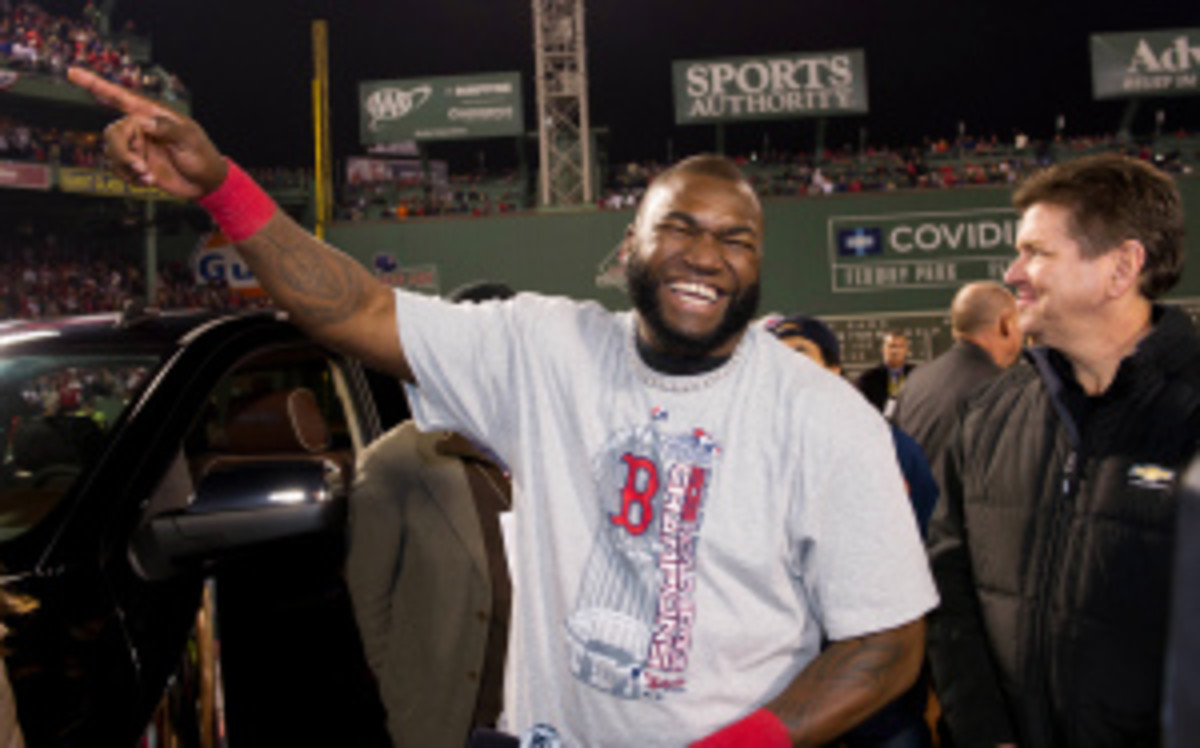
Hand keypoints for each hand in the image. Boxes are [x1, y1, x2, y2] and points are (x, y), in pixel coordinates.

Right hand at [67, 67, 227, 198]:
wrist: (206, 183)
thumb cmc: (202, 156)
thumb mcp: (189, 139)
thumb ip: (167, 128)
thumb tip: (144, 121)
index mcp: (152, 115)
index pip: (120, 97)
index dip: (95, 84)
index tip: (72, 72)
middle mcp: (140, 128)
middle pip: (113, 132)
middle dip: (122, 151)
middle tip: (141, 166)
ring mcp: (137, 147)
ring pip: (112, 151)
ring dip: (127, 167)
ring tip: (148, 175)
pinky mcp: (136, 164)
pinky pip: (117, 168)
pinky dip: (128, 177)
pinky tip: (148, 180)